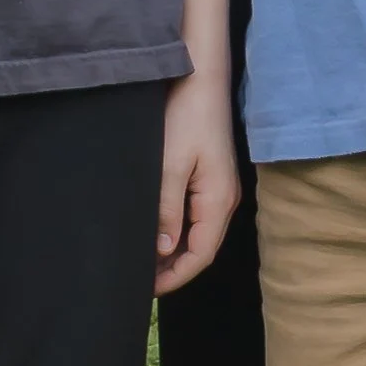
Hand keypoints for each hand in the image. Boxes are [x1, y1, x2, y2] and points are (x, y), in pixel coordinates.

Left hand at [155, 74, 241, 293]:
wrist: (200, 75)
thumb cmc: (186, 115)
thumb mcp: (169, 164)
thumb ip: (166, 210)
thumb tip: (162, 250)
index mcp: (218, 200)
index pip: (200, 255)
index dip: (175, 276)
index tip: (147, 290)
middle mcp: (224, 198)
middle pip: (202, 248)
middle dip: (174, 268)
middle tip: (140, 281)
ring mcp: (219, 187)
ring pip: (198, 233)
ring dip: (174, 251)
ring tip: (144, 262)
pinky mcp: (211, 176)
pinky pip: (196, 215)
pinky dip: (178, 230)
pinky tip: (157, 232)